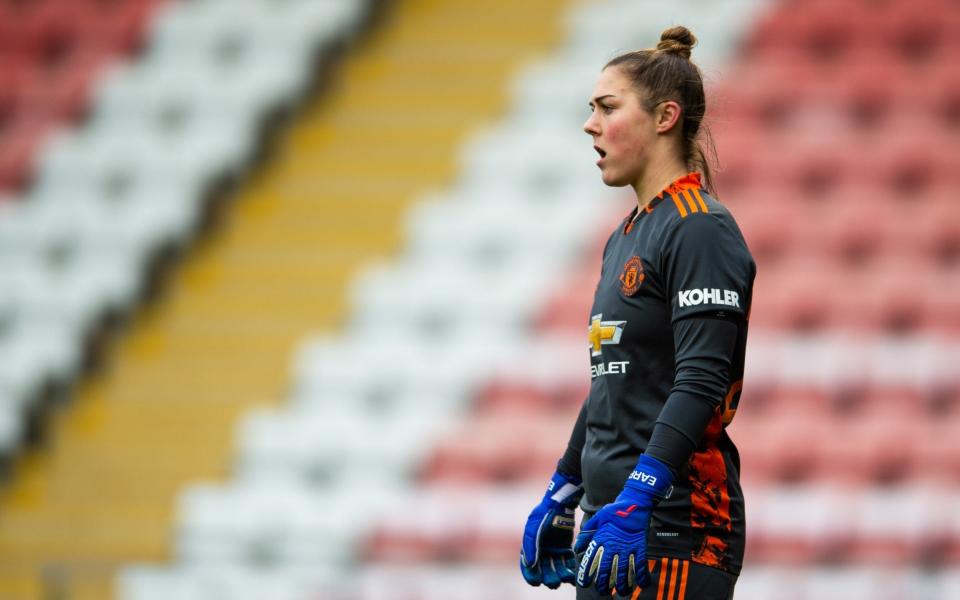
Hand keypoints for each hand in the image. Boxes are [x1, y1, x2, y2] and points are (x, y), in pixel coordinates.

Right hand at [520, 470, 583, 587]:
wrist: (560, 504)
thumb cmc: (543, 515)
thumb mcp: (533, 529)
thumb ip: (530, 546)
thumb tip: (530, 564)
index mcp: (530, 548)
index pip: (528, 567)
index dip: (530, 576)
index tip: (536, 582)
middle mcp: (541, 551)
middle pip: (544, 570)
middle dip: (548, 578)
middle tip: (554, 583)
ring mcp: (553, 550)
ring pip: (556, 568)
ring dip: (560, 575)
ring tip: (566, 578)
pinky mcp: (565, 548)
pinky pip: (567, 562)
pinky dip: (570, 569)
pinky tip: (573, 574)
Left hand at [574, 454, 672, 595]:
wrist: (634, 502)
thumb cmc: (614, 511)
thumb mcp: (597, 519)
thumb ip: (587, 533)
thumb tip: (577, 548)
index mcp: (602, 538)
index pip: (592, 559)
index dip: (587, 572)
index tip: (584, 582)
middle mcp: (614, 544)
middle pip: (607, 569)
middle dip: (604, 583)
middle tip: (602, 591)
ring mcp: (628, 546)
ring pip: (624, 571)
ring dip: (623, 584)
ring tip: (621, 592)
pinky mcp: (640, 546)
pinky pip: (641, 564)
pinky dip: (642, 576)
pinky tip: (642, 585)